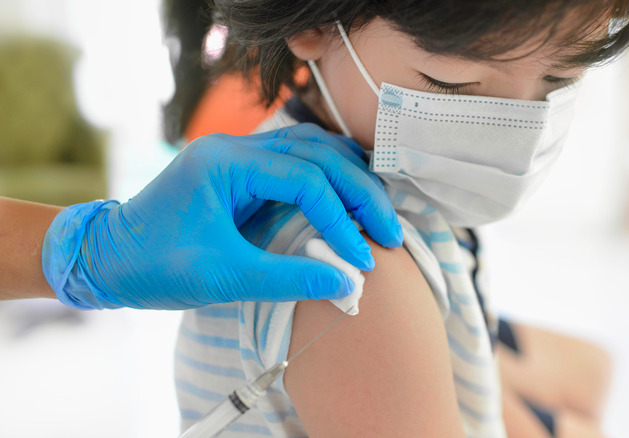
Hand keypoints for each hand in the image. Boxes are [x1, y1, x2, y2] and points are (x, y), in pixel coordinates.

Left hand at [42, 124, 402, 309]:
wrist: (107, 258)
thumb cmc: (154, 266)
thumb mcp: (222, 277)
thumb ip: (288, 278)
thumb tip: (347, 284)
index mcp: (224, 162)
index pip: (305, 178)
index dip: (340, 218)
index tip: (361, 257)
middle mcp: (235, 148)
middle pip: (319, 153)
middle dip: (359, 192)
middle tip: (389, 232)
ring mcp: (239, 156)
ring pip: (314, 150)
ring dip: (351, 180)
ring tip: (378, 215)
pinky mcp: (244, 172)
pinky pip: (299, 164)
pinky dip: (331, 180)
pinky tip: (351, 202)